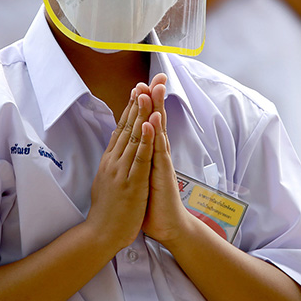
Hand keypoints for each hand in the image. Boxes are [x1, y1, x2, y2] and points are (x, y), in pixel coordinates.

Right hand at [87, 89, 154, 250]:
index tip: (137, 88)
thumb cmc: (107, 209)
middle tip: (146, 80)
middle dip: (138, 102)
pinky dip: (146, 140)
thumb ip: (111, 160)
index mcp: (109, 160)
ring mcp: (122, 171)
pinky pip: (141, 157)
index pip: (121, 128)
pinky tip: (150, 124)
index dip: (130, 107)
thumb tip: (113, 143)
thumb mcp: (105, 179)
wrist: (101, 234)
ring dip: (142, 114)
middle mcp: (114, 161)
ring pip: (134, 137)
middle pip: (127, 126)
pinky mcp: (131, 183)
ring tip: (147, 93)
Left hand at [137, 75, 191, 245]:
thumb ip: (140, 160)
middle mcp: (158, 154)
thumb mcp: (142, 176)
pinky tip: (154, 121)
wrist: (167, 226)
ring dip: (156, 109)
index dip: (145, 104)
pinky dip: (155, 135)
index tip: (141, 84)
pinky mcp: (163, 174)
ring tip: (153, 88)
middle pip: (156, 120)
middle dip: (155, 97)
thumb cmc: (153, 202)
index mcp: (150, 153)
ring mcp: (162, 162)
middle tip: (156, 75)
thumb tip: (133, 150)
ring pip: (158, 130)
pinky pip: (158, 152)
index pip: (147, 123)